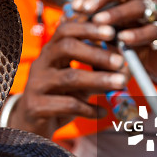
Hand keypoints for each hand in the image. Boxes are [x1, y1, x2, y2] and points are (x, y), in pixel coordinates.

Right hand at [8, 15, 128, 137]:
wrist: (31, 127)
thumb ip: (96, 70)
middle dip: (95, 52)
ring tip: (121, 84)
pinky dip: (90, 108)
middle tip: (120, 61)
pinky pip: (67, 104)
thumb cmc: (60, 98)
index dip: (88, 28)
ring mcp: (36, 85)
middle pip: (65, 47)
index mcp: (51, 51)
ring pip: (69, 77)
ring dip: (99, 79)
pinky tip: (103, 112)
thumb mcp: (78, 81)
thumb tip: (125, 66)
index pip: (66, 30)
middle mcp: (41, 64)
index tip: (112, 32)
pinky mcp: (36, 106)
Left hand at [71, 0, 156, 83]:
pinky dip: (136, 34)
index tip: (76, 5)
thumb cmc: (127, 38)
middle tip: (86, 9)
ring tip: (99, 23)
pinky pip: (153, 30)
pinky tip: (122, 40)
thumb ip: (92, 21)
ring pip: (140, 5)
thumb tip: (64, 18)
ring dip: (117, 13)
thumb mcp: (109, 27)